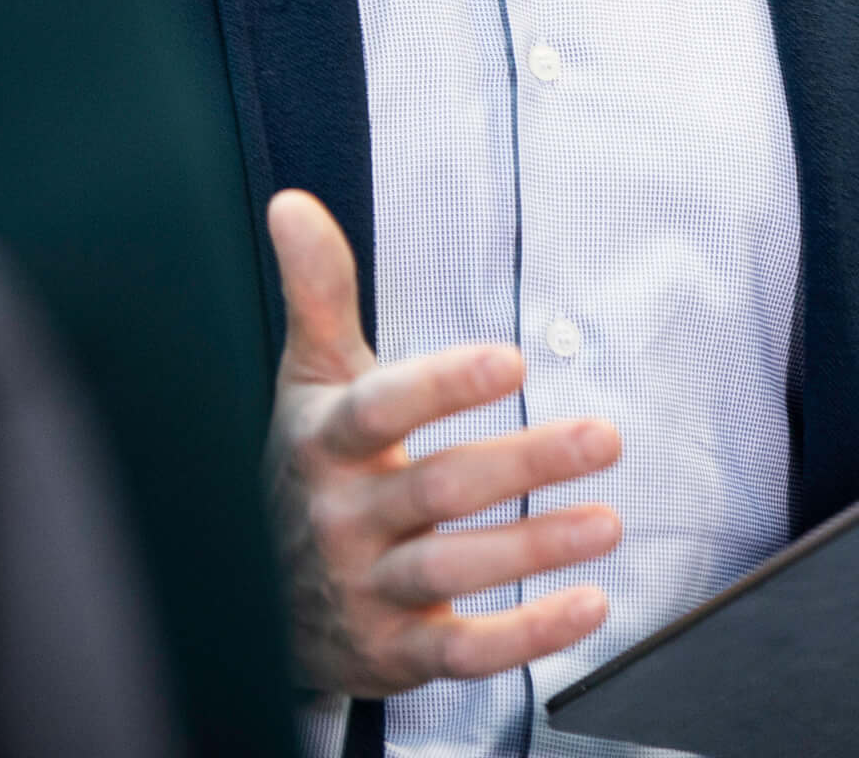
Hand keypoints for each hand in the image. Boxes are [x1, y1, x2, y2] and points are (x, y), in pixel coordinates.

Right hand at [263, 190, 623, 698]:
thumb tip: (292, 204)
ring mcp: (366, 589)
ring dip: (536, 548)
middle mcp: (341, 517)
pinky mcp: (392, 652)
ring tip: (611, 522)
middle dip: (525, 461)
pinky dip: (527, 637)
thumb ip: (318, 293)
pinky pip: (462, 654)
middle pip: (437, 488)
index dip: (441, 385)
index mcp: (324, 442)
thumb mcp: (308, 380)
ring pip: (452, 571)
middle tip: (606, 436)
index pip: (379, 409)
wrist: (247, 599)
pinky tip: (590, 606)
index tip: (509, 360)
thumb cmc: (306, 467)